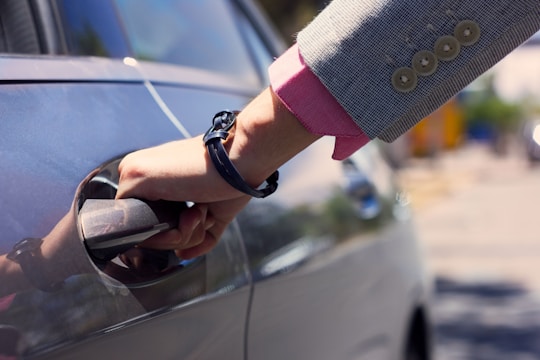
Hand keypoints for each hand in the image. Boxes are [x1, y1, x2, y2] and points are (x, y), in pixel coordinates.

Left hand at [116, 88, 319, 257]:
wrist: (244, 156)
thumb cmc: (233, 176)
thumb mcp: (213, 208)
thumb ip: (196, 230)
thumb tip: (183, 254)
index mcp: (154, 175)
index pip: (152, 220)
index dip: (179, 231)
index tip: (202, 216)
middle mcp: (139, 172)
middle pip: (149, 229)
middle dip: (183, 235)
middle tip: (203, 213)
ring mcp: (133, 173)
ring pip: (148, 232)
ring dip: (184, 233)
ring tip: (202, 209)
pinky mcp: (136, 178)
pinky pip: (144, 228)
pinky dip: (174, 233)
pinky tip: (196, 212)